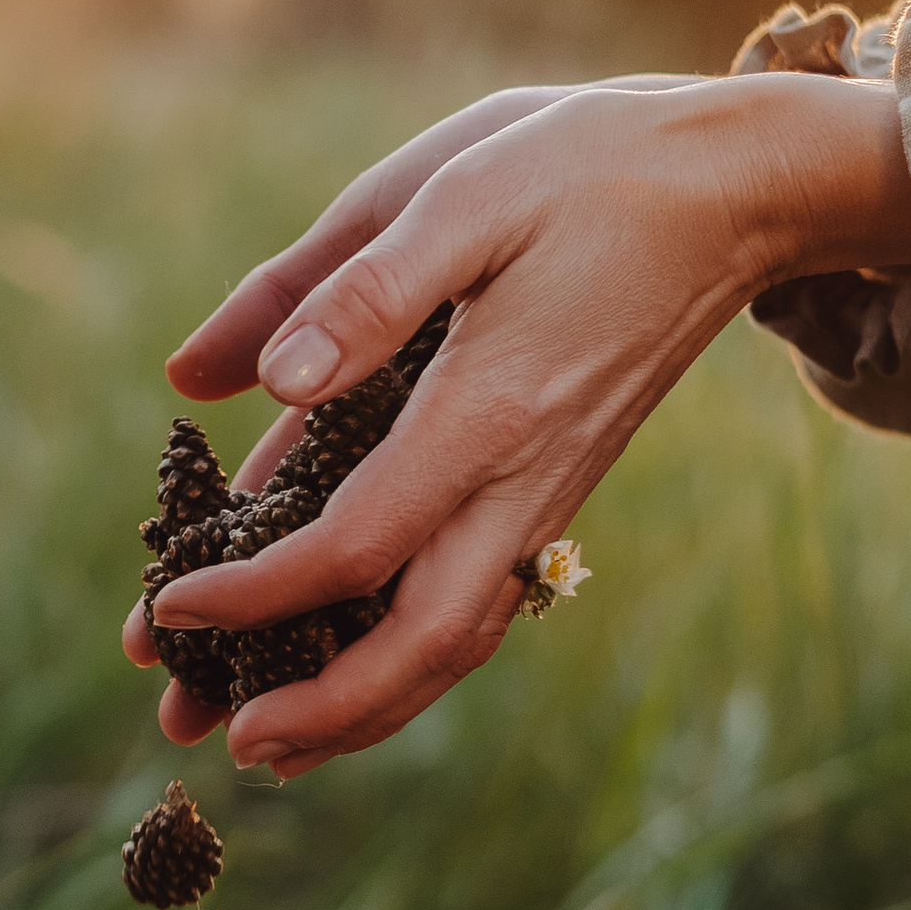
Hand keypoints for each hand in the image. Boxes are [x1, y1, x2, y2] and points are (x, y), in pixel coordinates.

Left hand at [123, 71, 910, 773]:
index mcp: (489, 409)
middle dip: (318, 707)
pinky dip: (410, 656)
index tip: (169, 607)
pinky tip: (352, 666)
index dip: (255, 595)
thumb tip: (249, 380)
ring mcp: (548, 490)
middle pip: (422, 643)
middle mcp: (526, 477)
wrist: (741, 184)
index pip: (356, 546)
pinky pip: (480, 601)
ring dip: (365, 704)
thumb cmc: (588, 167)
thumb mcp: (457, 190)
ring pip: (458, 640)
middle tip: (218, 740)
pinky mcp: (556, 484)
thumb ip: (351, 290)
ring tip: (272, 742)